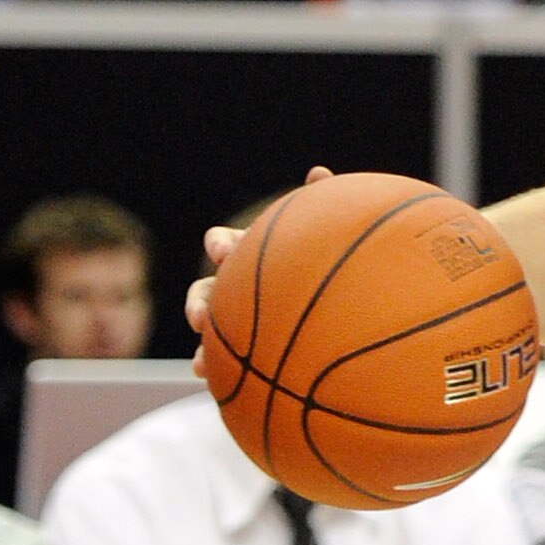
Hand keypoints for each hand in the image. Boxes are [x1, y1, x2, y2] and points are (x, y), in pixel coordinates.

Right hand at [186, 165, 332, 346]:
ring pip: (209, 325)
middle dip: (201, 300)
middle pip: (209, 288)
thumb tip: (318, 172)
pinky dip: (207, 362)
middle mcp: (239, 285)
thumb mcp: (328, 238)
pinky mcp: (243, 348)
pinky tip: (201, 372)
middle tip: (201, 315)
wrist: (345, 316)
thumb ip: (318, 208)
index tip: (224, 252)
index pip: (227, 243)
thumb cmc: (335, 267)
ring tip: (199, 354)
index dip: (222, 246)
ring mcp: (238, 319)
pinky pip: (221, 357)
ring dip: (202, 339)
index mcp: (254, 255)